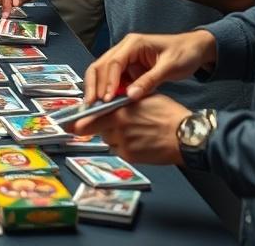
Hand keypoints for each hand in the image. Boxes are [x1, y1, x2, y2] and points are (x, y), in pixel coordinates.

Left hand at [71, 94, 191, 165]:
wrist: (187, 137)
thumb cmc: (168, 114)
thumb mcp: (143, 98)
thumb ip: (122, 100)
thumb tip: (108, 99)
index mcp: (119, 111)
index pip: (90, 118)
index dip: (77, 122)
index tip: (67, 125)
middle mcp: (118, 129)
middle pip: (97, 130)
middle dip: (101, 126)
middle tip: (112, 124)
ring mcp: (124, 144)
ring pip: (108, 139)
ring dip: (113, 136)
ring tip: (133, 130)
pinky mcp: (131, 157)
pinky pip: (119, 150)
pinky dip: (124, 145)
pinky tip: (138, 140)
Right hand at [83, 30, 217, 102]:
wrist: (194, 49)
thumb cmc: (184, 53)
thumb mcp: (169, 67)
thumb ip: (149, 81)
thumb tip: (130, 96)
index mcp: (133, 44)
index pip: (114, 62)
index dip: (108, 81)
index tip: (106, 99)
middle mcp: (124, 49)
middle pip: (101, 65)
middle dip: (94, 85)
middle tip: (92, 104)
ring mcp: (125, 58)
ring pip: (103, 72)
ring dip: (98, 88)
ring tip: (95, 106)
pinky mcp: (128, 68)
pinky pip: (113, 79)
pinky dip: (108, 90)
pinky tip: (107, 103)